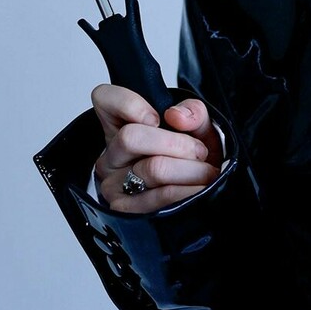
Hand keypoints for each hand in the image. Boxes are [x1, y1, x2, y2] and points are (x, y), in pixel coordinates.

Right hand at [91, 85, 223, 213]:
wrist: (198, 195)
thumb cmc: (192, 159)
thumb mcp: (197, 128)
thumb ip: (192, 112)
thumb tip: (177, 116)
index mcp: (121, 127)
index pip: (104, 99)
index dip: (130, 104)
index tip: (158, 117)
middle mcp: (111, 155)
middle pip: (131, 137)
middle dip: (177, 143)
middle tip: (199, 152)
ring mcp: (113, 184)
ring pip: (153, 168)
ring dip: (192, 170)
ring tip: (205, 172)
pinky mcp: (126, 210)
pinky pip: (161, 196)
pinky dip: (188, 191)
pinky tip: (200, 189)